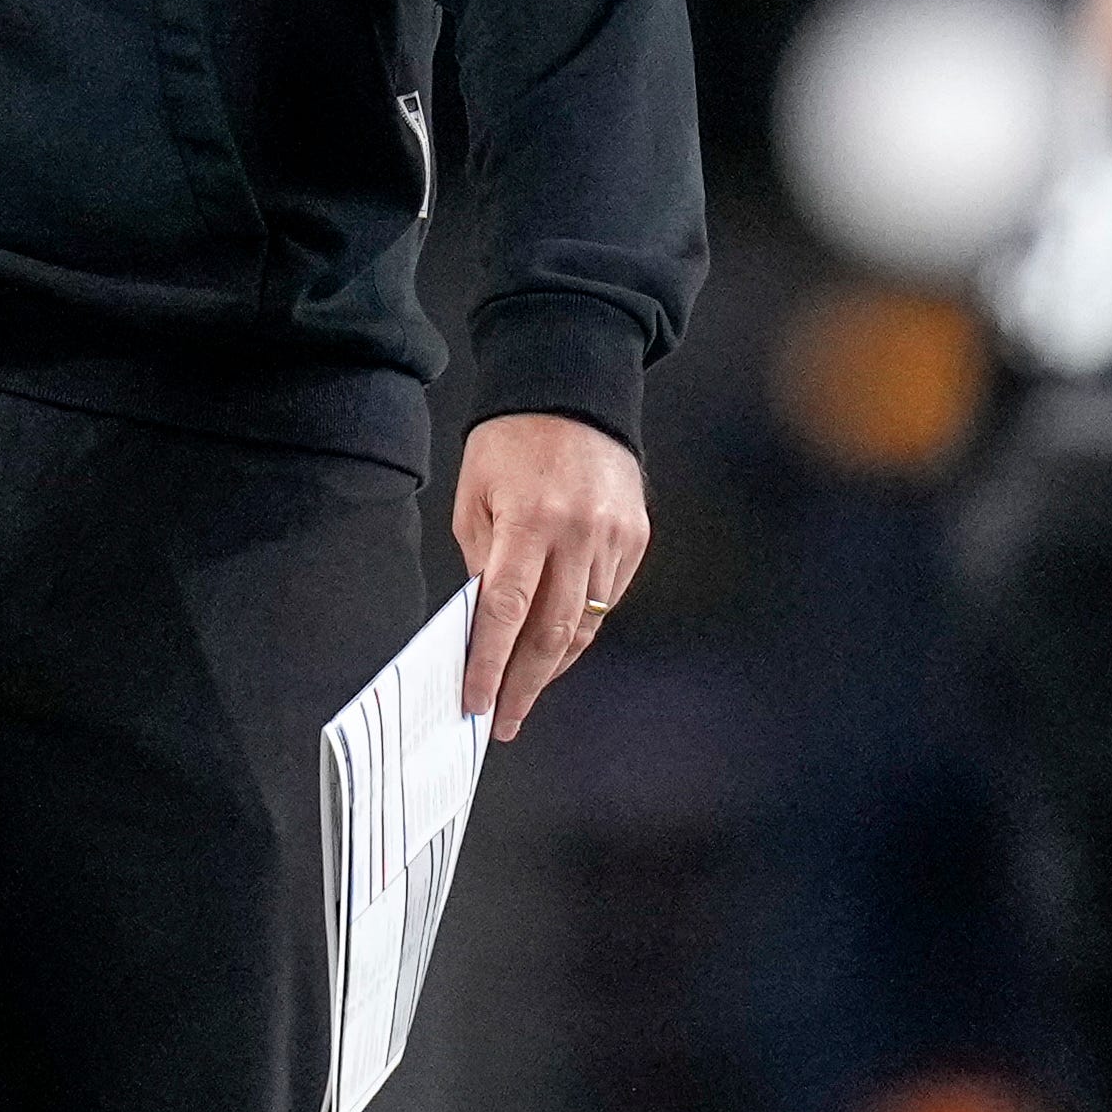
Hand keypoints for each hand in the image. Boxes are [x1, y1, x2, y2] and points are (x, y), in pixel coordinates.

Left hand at [453, 414, 649, 739]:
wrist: (572, 392)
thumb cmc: (511, 442)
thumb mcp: (475, 497)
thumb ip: (482, 564)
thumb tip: (486, 627)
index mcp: (529, 520)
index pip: (507, 610)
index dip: (490, 664)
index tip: (476, 702)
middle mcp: (578, 532)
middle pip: (552, 632)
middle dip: (524, 685)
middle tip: (503, 719)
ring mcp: (613, 537)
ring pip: (584, 623)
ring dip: (552, 665)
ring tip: (524, 691)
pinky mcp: (635, 538)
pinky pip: (606, 599)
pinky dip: (580, 628)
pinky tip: (556, 646)